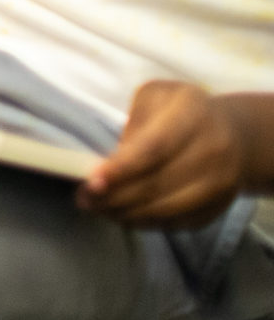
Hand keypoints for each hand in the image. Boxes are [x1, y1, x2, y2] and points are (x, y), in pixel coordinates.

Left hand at [81, 81, 247, 227]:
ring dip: (127, 214)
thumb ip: (134, 122)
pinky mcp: (219, 207)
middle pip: (158, 184)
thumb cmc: (180, 110)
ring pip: (168, 209)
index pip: (153, 149)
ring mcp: (221, 183)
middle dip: (115, 196)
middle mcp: (214, 151)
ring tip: (99, 209)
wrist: (235, 135)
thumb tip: (110, 162)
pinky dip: (148, 222)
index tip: (92, 181)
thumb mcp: (154, 97)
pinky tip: (124, 215)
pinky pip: (179, 222)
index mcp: (193, 114)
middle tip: (85, 199)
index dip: (121, 169)